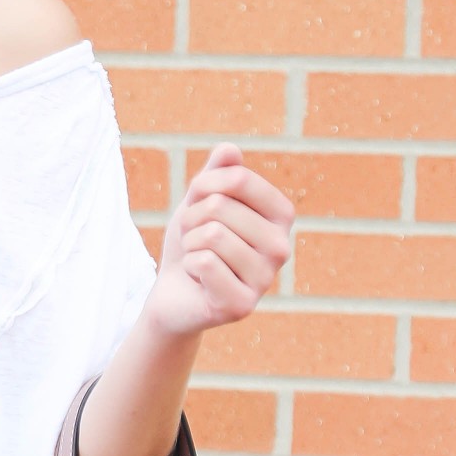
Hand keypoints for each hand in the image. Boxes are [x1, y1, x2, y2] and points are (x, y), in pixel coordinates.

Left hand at [148, 143, 292, 339]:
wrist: (173, 293)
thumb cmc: (193, 241)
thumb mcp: (201, 199)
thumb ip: (217, 173)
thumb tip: (229, 150)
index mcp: (281, 216)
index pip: (238, 179)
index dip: (204, 187)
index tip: (200, 206)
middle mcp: (282, 247)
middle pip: (220, 207)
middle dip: (191, 220)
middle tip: (195, 240)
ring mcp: (265, 279)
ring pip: (212, 235)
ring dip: (189, 244)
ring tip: (197, 258)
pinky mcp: (242, 305)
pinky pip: (204, 263)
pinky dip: (189, 267)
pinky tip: (198, 281)